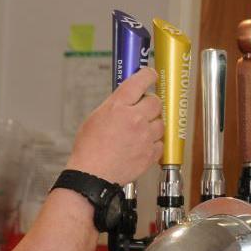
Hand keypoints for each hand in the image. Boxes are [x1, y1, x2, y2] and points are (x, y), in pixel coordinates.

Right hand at [67, 67, 162, 184]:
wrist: (92, 175)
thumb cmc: (89, 149)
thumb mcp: (96, 117)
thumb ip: (114, 104)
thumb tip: (127, 97)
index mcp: (119, 106)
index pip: (141, 80)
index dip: (148, 75)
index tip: (150, 76)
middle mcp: (135, 119)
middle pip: (156, 101)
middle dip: (149, 105)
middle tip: (141, 110)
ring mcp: (145, 137)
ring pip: (161, 122)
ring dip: (152, 125)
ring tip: (139, 132)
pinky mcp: (150, 153)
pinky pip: (160, 142)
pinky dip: (153, 143)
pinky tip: (141, 145)